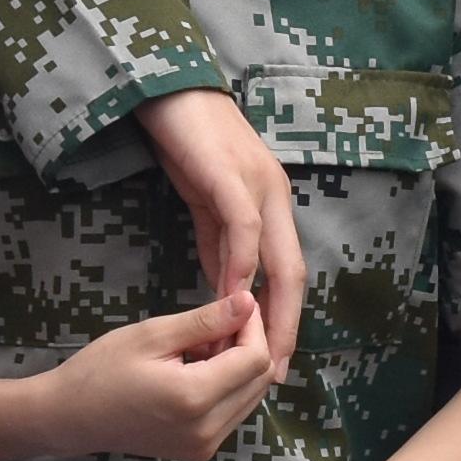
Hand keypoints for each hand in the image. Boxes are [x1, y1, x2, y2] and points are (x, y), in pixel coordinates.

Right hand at [19, 288, 276, 460]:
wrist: (69, 417)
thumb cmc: (101, 370)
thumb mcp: (152, 335)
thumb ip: (206, 321)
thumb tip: (249, 301)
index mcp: (194, 399)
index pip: (255, 359)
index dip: (253, 326)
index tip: (236, 304)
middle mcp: (207, 430)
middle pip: (260, 380)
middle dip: (249, 344)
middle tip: (218, 322)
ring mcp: (205, 446)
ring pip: (251, 396)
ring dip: (240, 366)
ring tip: (204, 346)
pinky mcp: (200, 451)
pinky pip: (234, 412)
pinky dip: (229, 386)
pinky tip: (200, 369)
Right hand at [140, 81, 307, 366]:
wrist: (167, 86)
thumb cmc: (187, 144)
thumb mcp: (208, 204)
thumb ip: (221, 245)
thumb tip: (229, 289)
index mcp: (274, 206)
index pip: (289, 276)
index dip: (285, 322)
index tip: (274, 364)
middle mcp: (276, 197)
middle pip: (294, 274)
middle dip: (285, 328)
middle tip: (273, 374)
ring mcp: (257, 184)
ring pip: (275, 256)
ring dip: (267, 308)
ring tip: (253, 350)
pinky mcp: (229, 174)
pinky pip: (242, 226)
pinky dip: (240, 264)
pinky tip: (231, 295)